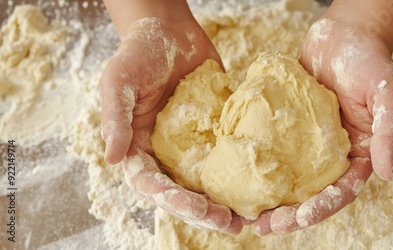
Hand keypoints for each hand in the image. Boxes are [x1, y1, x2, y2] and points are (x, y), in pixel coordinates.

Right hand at [100, 17, 242, 233]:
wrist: (171, 31)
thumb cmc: (139, 53)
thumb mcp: (118, 81)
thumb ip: (115, 119)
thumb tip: (112, 159)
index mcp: (138, 146)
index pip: (151, 183)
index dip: (172, 199)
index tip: (195, 207)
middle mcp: (164, 151)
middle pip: (181, 191)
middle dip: (202, 210)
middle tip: (227, 222)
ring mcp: (190, 144)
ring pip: (205, 182)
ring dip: (221, 202)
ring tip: (244, 219)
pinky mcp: (213, 132)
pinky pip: (225, 157)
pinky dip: (239, 174)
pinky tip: (257, 186)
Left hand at [251, 17, 392, 234]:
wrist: (344, 36)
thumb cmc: (371, 63)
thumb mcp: (389, 97)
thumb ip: (388, 134)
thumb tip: (387, 173)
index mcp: (358, 154)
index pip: (342, 191)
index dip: (322, 207)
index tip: (299, 218)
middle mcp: (332, 155)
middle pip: (311, 193)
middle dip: (290, 214)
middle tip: (265, 227)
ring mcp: (308, 143)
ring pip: (289, 179)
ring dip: (272, 200)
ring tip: (249, 216)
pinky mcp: (288, 128)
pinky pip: (274, 151)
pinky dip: (259, 167)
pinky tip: (240, 177)